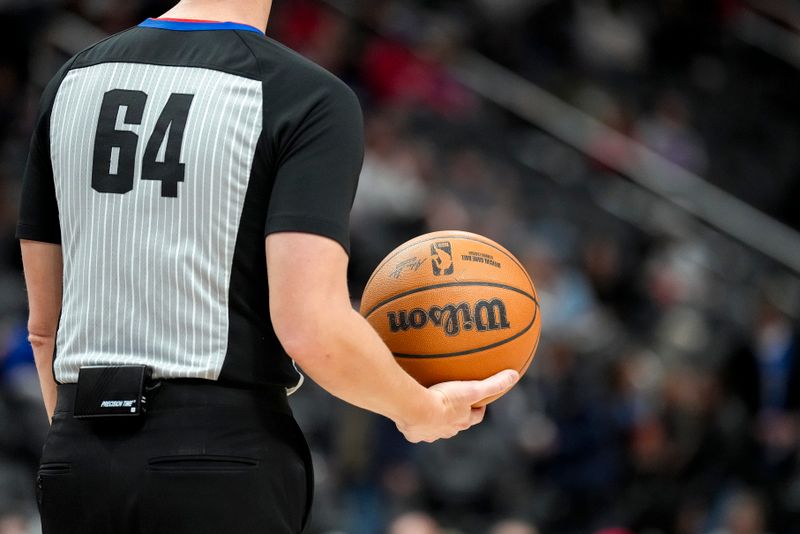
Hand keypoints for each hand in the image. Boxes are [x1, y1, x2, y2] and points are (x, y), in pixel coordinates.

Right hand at [396, 369, 518, 442]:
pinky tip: (410, 413)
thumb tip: (515, 375)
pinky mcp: (414, 434)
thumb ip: (494, 383)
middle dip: (457, 416)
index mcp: (463, 421)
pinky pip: (416, 430)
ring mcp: (431, 434)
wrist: (416, 410)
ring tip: (430, 407)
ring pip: (436, 429)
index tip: (478, 402)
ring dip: (436, 421)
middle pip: (457, 425)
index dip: (478, 409)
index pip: (475, 417)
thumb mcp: (472, 389)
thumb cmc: (445, 400)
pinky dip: (415, 423)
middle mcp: (449, 430)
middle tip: (453, 403)